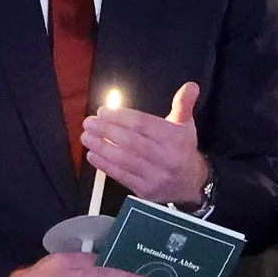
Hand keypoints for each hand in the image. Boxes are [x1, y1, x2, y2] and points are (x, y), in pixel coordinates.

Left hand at [81, 81, 208, 204]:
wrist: (190, 184)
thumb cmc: (182, 149)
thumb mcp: (186, 125)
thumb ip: (183, 104)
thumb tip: (191, 86)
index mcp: (176, 139)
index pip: (144, 125)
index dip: (120, 117)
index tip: (102, 111)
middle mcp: (167, 158)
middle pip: (131, 141)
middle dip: (106, 130)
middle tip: (89, 122)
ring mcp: (156, 176)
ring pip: (124, 159)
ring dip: (101, 147)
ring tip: (86, 137)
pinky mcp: (146, 190)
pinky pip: (122, 176)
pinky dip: (104, 165)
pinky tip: (93, 155)